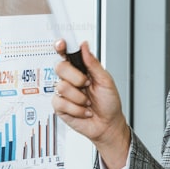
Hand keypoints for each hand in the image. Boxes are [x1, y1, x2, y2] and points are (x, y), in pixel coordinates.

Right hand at [51, 40, 130, 168]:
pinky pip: (61, 103)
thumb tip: (84, 46)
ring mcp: (64, 93)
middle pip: (60, 67)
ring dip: (79, 97)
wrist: (108, 125)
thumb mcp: (105, 81)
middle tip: (87, 85)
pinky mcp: (60, 107)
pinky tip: (84, 111)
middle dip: (76, 77)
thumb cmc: (109, 103)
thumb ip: (93, 63)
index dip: (61, 47)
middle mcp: (70, 79)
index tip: (61, 44)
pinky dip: (77, 109)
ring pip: (62, 87)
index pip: (66, 54)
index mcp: (81, 70)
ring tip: (87, 102)